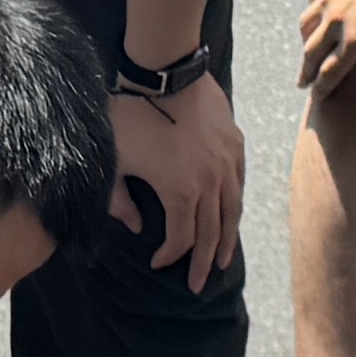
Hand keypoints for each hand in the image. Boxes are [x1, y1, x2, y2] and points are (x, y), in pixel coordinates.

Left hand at [108, 78, 240, 292]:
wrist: (163, 71)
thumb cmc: (130, 115)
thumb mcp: (114, 162)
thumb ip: (120, 201)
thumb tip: (134, 226)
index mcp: (180, 191)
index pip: (182, 238)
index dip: (171, 256)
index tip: (158, 263)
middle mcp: (210, 182)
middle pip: (213, 233)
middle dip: (205, 263)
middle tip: (200, 285)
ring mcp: (227, 162)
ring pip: (233, 211)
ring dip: (228, 240)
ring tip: (225, 261)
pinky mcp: (235, 144)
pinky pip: (240, 184)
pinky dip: (236, 205)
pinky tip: (232, 215)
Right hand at [293, 0, 355, 101]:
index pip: (331, 71)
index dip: (324, 88)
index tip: (319, 99)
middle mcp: (336, 17)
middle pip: (312, 52)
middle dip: (307, 72)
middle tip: (303, 84)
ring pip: (307, 24)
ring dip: (307, 42)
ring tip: (308, 52)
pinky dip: (314, 9)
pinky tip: (318, 12)